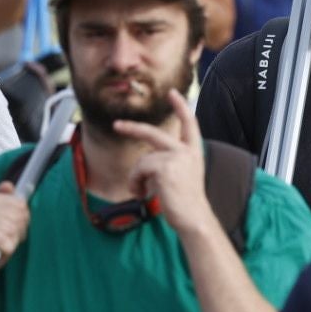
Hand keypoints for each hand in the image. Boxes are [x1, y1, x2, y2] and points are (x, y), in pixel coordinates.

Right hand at [0, 182, 30, 270]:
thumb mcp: (1, 220)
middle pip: (19, 216)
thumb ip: (7, 202)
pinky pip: (5, 242)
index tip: (11, 228)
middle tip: (6, 240)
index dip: (22, 220)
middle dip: (18, 231)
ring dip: (12, 242)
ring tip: (1, 246)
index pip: (21, 204)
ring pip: (12, 229)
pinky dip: (7, 250)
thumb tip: (8, 185)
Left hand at [114, 91, 212, 237]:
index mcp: (193, 152)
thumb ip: (168, 163)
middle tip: (117, 124)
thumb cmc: (186, 203)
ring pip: (143, 160)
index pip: (189, 123)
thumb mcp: (182, 176)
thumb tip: (146, 165)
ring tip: (142, 192)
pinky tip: (143, 195)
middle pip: (154, 133)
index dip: (181, 107)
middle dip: (133, 127)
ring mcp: (176, 157)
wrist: (194, 217)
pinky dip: (136, 183)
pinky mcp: (164, 167)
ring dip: (136, 178)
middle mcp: (186, 151)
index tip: (173, 93)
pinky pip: (140, 170)